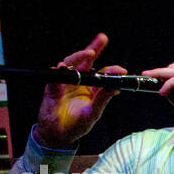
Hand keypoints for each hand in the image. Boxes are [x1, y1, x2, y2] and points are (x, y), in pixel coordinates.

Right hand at [36, 33, 125, 148]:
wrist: (58, 134)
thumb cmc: (77, 124)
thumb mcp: (94, 113)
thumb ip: (103, 99)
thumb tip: (116, 87)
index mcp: (92, 88)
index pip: (103, 73)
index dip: (111, 69)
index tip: (121, 69)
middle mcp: (79, 81)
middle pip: (86, 61)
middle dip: (94, 48)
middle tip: (103, 39)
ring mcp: (65, 83)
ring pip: (71, 65)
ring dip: (78, 57)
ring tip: (89, 53)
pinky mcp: (51, 88)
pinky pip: (54, 79)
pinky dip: (58, 73)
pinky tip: (62, 67)